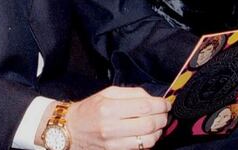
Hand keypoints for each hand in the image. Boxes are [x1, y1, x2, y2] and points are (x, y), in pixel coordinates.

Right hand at [39, 87, 168, 148]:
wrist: (71, 129)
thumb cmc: (90, 109)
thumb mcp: (106, 93)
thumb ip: (131, 93)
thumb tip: (152, 98)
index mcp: (108, 108)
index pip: (144, 107)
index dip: (160, 105)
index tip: (166, 103)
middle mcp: (111, 127)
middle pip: (149, 124)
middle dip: (163, 118)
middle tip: (164, 113)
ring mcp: (114, 143)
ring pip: (148, 140)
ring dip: (159, 131)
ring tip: (158, 124)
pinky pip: (141, 149)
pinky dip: (150, 141)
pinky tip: (148, 134)